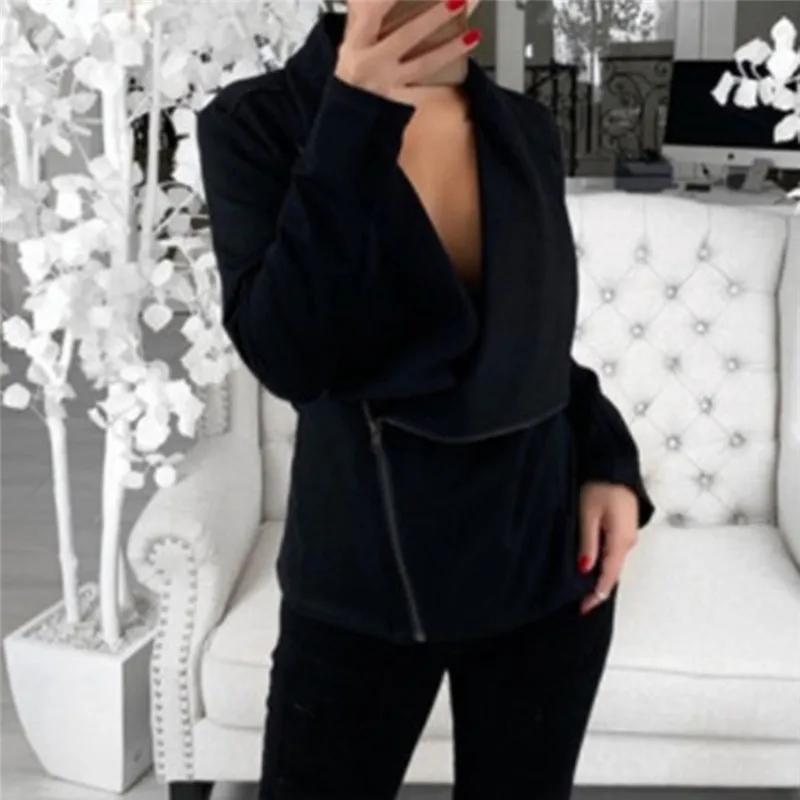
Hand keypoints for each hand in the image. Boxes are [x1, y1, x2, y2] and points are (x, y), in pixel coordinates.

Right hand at [335, 0, 480, 99]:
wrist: (348, 107)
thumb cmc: (355, 62)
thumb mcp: (353, 35)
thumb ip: (370, 13)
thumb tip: (379, 0)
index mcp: (356, 42)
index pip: (372, 12)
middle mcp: (370, 63)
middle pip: (405, 37)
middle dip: (433, 17)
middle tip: (458, 0)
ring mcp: (387, 83)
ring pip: (421, 65)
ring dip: (450, 49)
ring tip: (472, 35)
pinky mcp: (399, 100)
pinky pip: (424, 94)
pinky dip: (443, 86)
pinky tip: (463, 75)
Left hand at [577, 481, 638, 614]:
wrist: (614, 466)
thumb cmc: (599, 486)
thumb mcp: (588, 515)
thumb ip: (588, 543)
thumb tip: (586, 570)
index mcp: (621, 541)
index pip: (609, 576)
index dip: (596, 595)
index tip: (582, 609)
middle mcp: (628, 542)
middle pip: (612, 573)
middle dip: (596, 589)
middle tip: (578, 603)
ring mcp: (628, 535)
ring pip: (613, 563)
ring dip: (599, 576)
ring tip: (581, 589)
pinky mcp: (623, 528)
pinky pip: (614, 552)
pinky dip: (603, 563)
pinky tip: (591, 566)